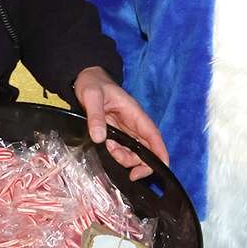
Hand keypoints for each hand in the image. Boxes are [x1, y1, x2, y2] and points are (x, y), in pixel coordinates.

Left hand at [73, 65, 169, 180]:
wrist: (84, 78)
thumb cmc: (92, 83)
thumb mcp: (92, 97)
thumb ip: (95, 116)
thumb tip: (99, 138)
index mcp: (134, 114)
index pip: (153, 136)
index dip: (160, 153)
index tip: (162, 168)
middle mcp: (134, 124)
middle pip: (147, 149)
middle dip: (140, 163)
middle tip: (126, 169)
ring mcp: (126, 129)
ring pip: (135, 152)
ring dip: (125, 159)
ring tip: (109, 150)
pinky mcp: (116, 133)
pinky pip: (123, 149)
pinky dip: (116, 154)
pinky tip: (105, 147)